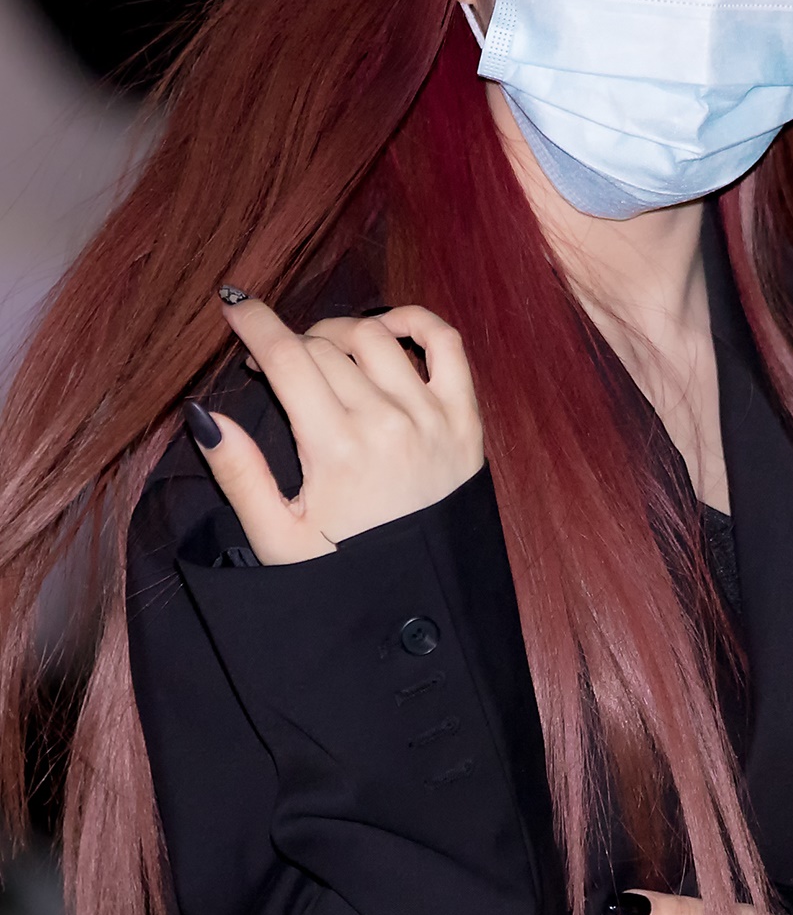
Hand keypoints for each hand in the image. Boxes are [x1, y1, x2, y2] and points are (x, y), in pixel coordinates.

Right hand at [189, 295, 483, 564]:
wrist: (421, 607)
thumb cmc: (345, 575)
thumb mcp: (276, 537)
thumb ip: (238, 473)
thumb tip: (203, 415)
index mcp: (336, 449)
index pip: (288, 356)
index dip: (255, 324)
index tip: (234, 307)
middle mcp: (387, 423)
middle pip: (325, 347)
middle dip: (289, 342)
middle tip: (275, 364)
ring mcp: (432, 417)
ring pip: (376, 337)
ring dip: (340, 333)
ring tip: (321, 353)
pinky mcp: (466, 422)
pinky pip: (446, 345)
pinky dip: (415, 322)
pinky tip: (388, 328)